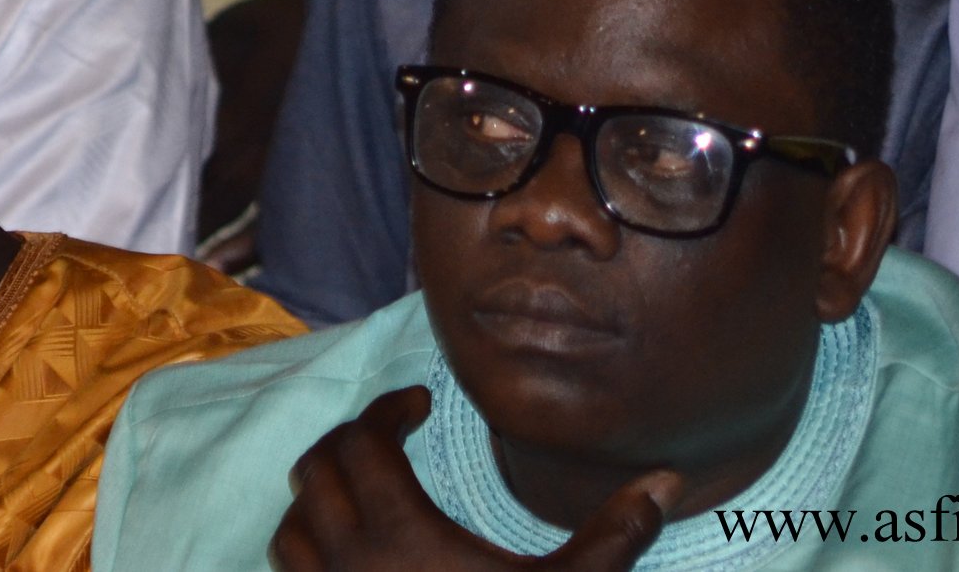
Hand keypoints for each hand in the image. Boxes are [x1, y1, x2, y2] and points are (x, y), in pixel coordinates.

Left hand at [272, 388, 675, 571]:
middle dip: (351, 442)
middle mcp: (348, 560)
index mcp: (401, 534)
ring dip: (319, 495)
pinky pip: (291, 570)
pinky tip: (348, 550)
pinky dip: (307, 545)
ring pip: (292, 521)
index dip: (388, 409)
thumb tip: (667, 480)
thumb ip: (613, 537)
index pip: (365, 441)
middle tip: (392, 436)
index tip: (421, 403)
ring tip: (365, 489)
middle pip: (318, 468)